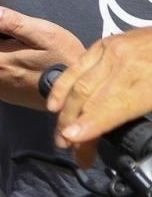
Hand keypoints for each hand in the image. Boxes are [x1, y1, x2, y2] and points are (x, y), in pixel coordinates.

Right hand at [47, 27, 151, 167]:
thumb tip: (131, 137)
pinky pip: (76, 68)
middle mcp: (125, 65)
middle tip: (72, 152)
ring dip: (66, 113)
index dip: (92, 124)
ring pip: (79, 85)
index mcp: (149, 81)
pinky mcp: (103, 44)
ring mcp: (111, 52)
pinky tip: (54, 106)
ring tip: (62, 136)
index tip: (74, 140)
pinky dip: (61, 88)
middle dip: (75, 127)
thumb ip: (146, 112)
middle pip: (91, 99)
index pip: (115, 106)